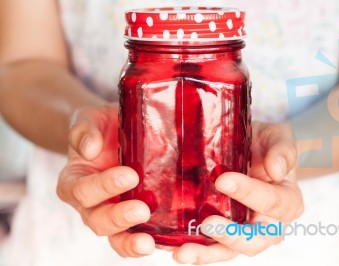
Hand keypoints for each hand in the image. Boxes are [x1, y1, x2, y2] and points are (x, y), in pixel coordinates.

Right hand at [57, 104, 155, 256]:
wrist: (117, 133)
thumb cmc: (101, 128)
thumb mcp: (89, 119)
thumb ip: (84, 130)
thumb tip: (90, 149)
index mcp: (75, 182)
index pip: (83, 191)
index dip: (104, 187)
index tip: (130, 175)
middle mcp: (91, 204)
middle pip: (98, 221)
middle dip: (119, 218)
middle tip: (142, 210)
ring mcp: (114, 212)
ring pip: (117, 237)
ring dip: (131, 241)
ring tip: (149, 242)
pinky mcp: (136, 216)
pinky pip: (140, 234)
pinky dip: (152, 240)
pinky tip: (167, 242)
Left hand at [172, 122, 303, 263]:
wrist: (252, 150)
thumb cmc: (267, 145)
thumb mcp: (279, 139)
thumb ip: (283, 152)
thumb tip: (276, 170)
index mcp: (288, 202)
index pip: (271, 202)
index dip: (248, 193)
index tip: (222, 180)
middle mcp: (271, 224)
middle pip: (254, 239)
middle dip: (229, 235)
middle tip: (207, 224)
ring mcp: (247, 232)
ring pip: (230, 251)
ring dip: (207, 253)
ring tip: (183, 252)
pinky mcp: (226, 234)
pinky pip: (213, 246)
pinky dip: (197, 249)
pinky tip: (175, 248)